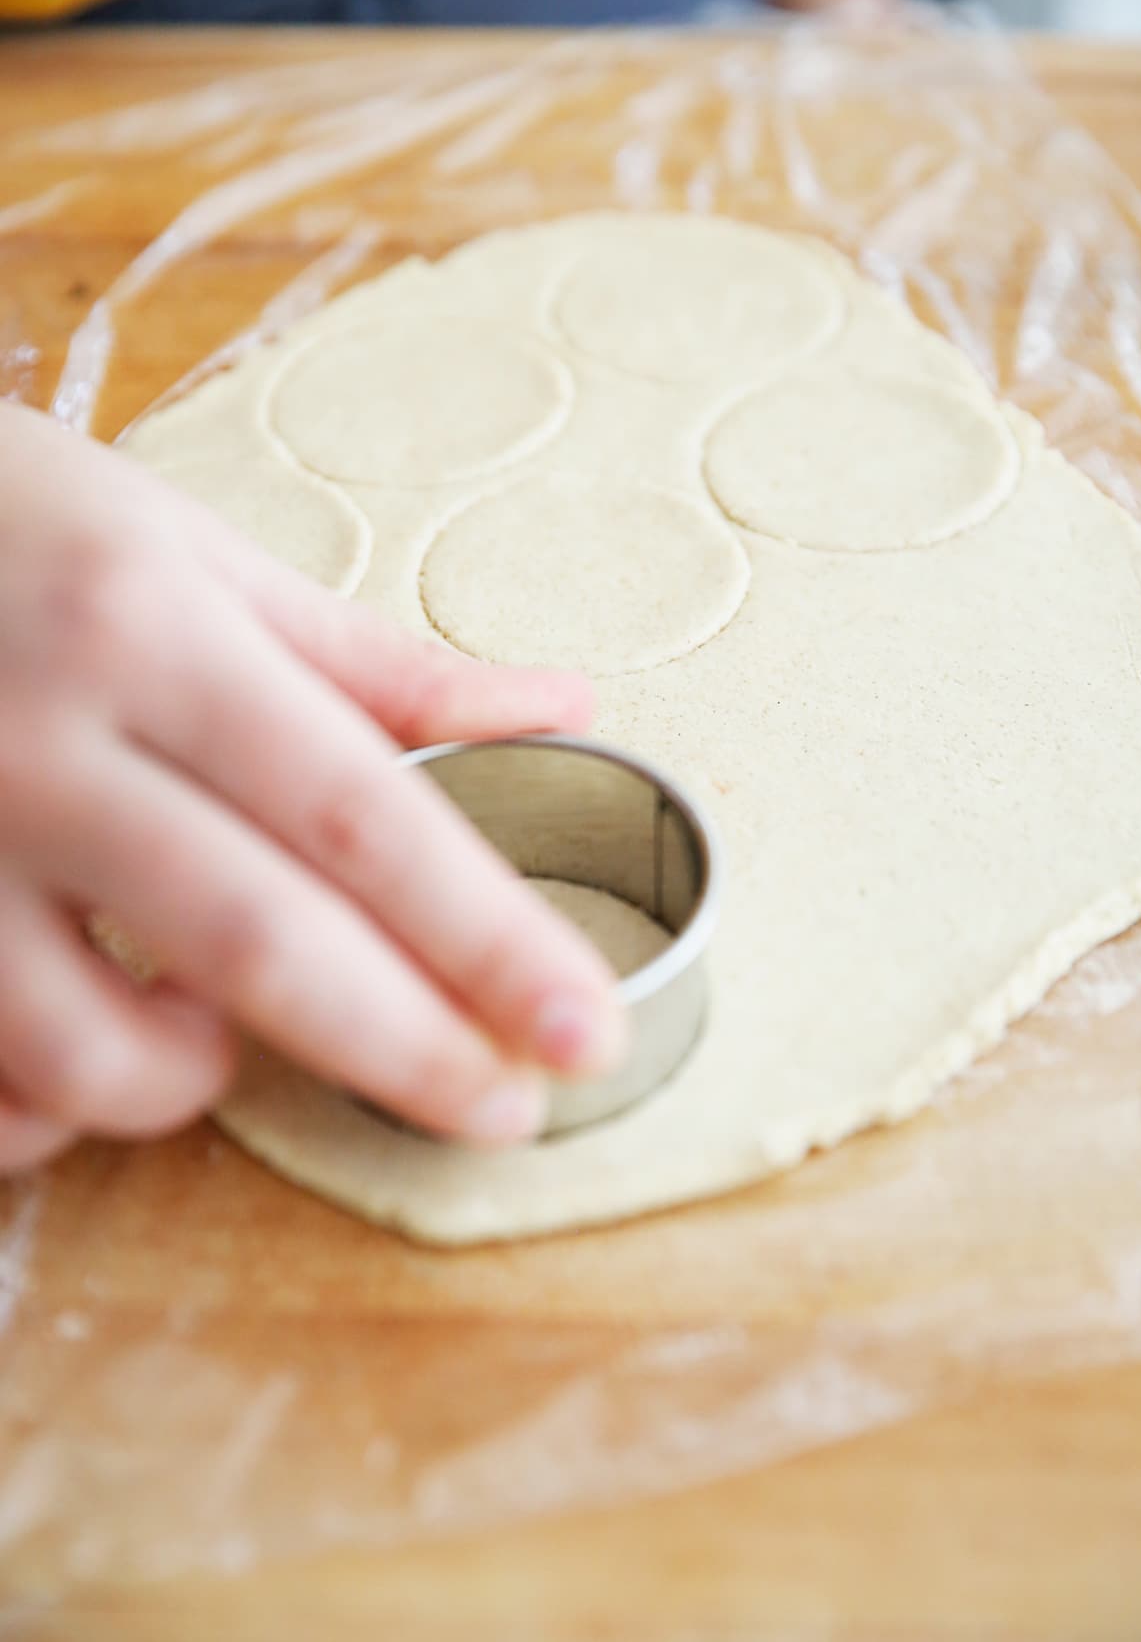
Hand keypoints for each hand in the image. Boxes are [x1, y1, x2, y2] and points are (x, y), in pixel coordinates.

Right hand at [0, 402, 623, 1171]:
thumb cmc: (13, 525)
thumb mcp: (193, 556)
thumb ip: (372, 661)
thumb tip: (560, 704)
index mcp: (149, 633)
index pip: (358, 811)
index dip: (485, 937)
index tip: (583, 1027)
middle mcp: (43, 743)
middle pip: (256, 942)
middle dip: (404, 1051)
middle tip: (503, 1115)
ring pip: (87, 1053)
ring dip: (189, 1084)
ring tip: (222, 1041)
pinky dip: (48, 1108)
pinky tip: (84, 1050)